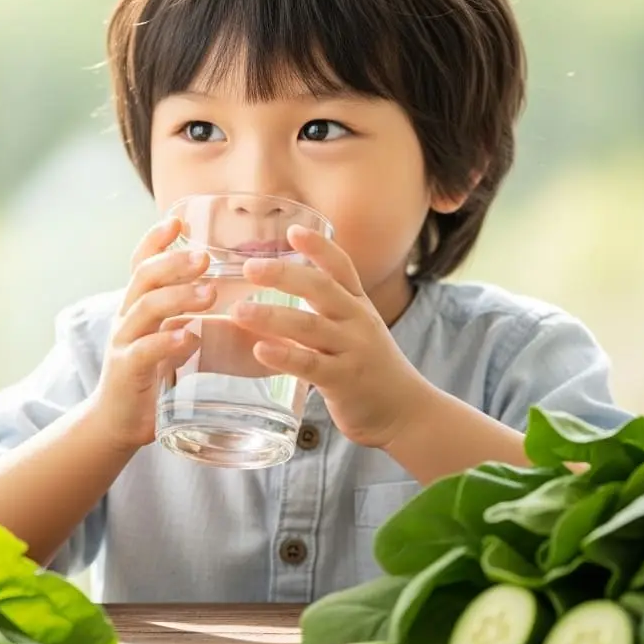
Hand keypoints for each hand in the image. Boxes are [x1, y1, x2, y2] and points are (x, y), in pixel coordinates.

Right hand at [88, 218, 212, 449]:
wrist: (117, 422)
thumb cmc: (150, 377)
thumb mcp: (170, 339)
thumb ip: (193, 320)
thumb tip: (239, 302)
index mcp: (137, 306)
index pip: (141, 263)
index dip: (155, 239)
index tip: (176, 218)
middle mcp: (126, 318)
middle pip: (144, 278)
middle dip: (174, 263)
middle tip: (205, 257)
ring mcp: (124, 343)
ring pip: (145, 309)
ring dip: (179, 297)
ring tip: (210, 294)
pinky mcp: (127, 371)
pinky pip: (145, 350)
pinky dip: (168, 342)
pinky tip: (189, 338)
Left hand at [229, 225, 429, 449]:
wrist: (406, 412)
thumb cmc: (370, 368)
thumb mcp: (358, 328)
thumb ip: (330, 308)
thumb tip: (288, 286)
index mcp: (358, 306)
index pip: (341, 267)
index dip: (319, 247)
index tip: (292, 230)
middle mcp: (357, 322)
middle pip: (321, 289)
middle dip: (284, 275)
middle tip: (249, 267)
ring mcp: (352, 351)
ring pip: (309, 326)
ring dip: (271, 316)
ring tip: (238, 312)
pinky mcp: (343, 381)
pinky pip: (310, 365)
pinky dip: (284, 356)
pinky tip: (260, 350)